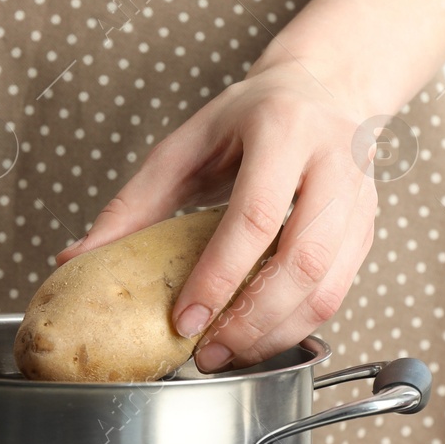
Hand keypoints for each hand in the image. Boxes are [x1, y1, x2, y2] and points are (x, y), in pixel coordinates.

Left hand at [58, 61, 376, 370]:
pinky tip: (260, 335)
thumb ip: (134, 202)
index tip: (185, 320)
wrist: (326, 90)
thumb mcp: (186, 143)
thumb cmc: (251, 117)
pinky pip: (340, 292)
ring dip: (277, 333)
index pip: (254, 217)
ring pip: (329, 287)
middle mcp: (333, 164)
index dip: (219, 276)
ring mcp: (359, 200)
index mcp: (282, 132)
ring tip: (231, 353)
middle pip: (302, 261)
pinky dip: (298, 324)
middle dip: (252, 320)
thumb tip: (76, 259)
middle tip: (209, 351)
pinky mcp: (368, 230)